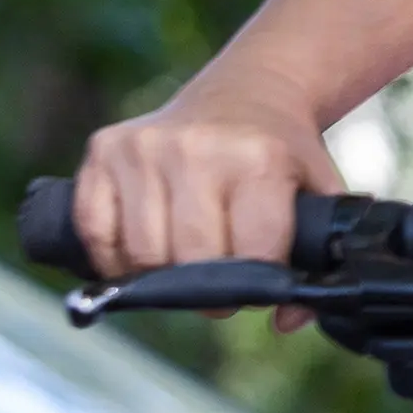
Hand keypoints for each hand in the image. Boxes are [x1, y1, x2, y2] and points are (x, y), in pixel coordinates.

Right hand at [72, 74, 342, 287]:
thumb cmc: (280, 153)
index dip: (255, 283)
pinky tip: (141, 254)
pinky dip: (113, 257)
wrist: (247, 92)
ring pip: (140, 254)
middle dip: (206, 287)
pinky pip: (94, 231)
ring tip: (184, 262)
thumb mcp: (318, 193)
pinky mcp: (104, 148)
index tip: (259, 283)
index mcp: (258, 159)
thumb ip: (318, 257)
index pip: (250, 254)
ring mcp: (143, 146)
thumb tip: (288, 320)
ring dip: (160, 275)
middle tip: (218, 284)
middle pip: (189, 260)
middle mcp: (196, 149)